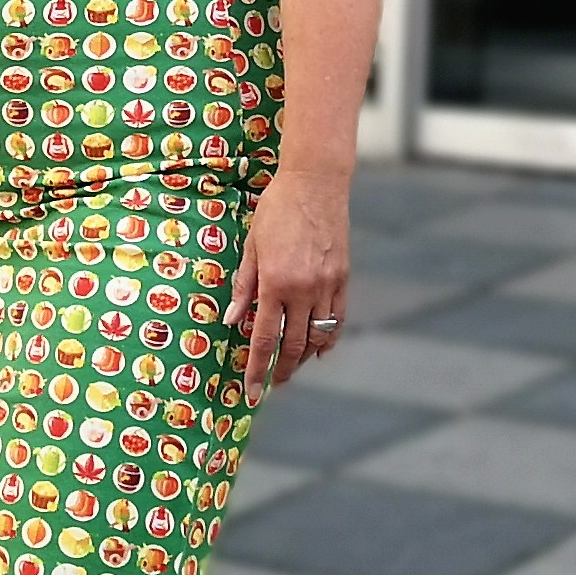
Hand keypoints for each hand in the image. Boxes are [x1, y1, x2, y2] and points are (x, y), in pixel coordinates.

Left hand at [223, 167, 348, 401]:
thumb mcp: (252, 244)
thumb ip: (244, 285)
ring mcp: (327, 285)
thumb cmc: (277, 209)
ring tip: (292, 366)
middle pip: (293, 344)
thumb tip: (232, 320)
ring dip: (304, 357)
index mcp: (275, 282)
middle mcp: (303, 290)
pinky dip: (328, 338)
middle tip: (273, 384)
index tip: (252, 391)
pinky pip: (337, 318)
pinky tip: (319, 347)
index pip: (263, 338)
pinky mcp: (343, 278)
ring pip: (318, 336)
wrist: (315, 183)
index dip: (256, 368)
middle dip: (282, 370)